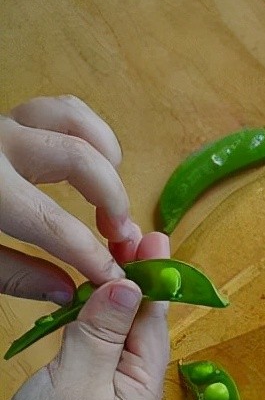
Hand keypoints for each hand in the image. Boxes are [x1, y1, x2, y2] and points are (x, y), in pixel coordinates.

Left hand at [0, 95, 141, 301]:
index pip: (56, 228)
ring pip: (74, 121)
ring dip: (106, 158)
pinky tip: (94, 163)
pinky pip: (60, 110)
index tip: (116, 279)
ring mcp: (3, 126)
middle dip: (112, 201)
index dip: (94, 257)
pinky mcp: (6, 120)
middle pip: (79, 160)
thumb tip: (70, 289)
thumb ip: (15, 275)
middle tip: (118, 237)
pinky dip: (88, 132)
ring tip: (109, 194)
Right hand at [0, 97, 168, 399]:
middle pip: (140, 326)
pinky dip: (92, 319)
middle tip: (138, 237)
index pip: (154, 323)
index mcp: (144, 386)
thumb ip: (101, 333)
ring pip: (116, 334)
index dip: (154, 281)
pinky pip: (94, 348)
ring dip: (115, 296)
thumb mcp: (77, 383)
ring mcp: (105, 394)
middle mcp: (132, 388)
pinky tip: (85, 298)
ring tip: (114, 256)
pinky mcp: (78, 397)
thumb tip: (128, 284)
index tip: (155, 240)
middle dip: (139, 282)